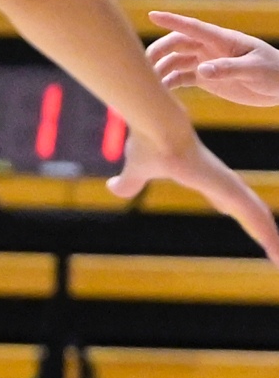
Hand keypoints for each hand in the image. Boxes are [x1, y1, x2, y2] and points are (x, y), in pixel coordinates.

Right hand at [109, 129, 278, 265]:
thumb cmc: (149, 142)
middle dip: (262, 230)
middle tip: (276, 249)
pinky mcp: (230, 188)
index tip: (246, 224)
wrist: (156, 128)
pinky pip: (252, 215)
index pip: (227, 200)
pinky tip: (274, 246)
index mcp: (205, 178)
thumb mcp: (136, 170)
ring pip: (257, 216)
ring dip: (269, 238)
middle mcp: (222, 181)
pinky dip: (265, 233)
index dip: (236, 212)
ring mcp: (228, 184)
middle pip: (249, 210)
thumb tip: (114, 188)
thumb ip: (130, 181)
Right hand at [147, 11, 278, 105]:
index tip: (152, 15)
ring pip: (175, 61)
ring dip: (161, 69)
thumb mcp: (254, 69)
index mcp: (223, 40)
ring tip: (149, 82)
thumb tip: (201, 70)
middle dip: (158, 51)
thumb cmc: (275, 72)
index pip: (193, 28)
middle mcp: (210, 48)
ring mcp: (207, 62)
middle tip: (144, 65)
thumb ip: (228, 68)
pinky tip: (161, 91)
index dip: (173, 21)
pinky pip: (181, 77)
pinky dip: (169, 83)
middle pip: (176, 44)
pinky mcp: (206, 78)